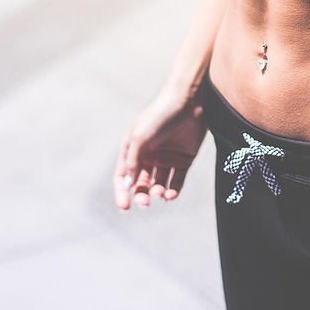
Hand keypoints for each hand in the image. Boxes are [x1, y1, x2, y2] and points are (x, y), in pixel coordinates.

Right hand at [113, 86, 207, 209]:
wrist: (187, 102)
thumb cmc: (159, 116)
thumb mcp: (140, 138)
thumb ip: (132, 162)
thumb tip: (127, 184)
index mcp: (132, 149)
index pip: (123, 176)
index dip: (122, 193)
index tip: (125, 207)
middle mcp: (148, 155)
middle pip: (141, 183)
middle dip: (141, 195)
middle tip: (145, 202)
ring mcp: (166, 158)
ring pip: (159, 184)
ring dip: (158, 192)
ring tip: (160, 192)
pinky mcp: (184, 160)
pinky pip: (177, 181)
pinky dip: (173, 191)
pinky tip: (170, 195)